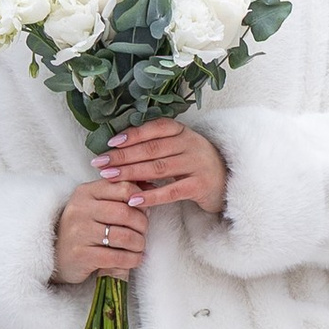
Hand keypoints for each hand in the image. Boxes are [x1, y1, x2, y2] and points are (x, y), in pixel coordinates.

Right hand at [54, 177, 147, 287]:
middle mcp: (80, 209)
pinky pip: (117, 257)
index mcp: (85, 192)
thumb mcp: (95, 204)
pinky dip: (132, 259)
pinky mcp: (81, 255)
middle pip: (126, 213)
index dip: (141, 200)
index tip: (144, 211)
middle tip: (144, 232)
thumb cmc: (83, 227)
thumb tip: (150, 186)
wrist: (56, 254)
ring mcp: (79, 232)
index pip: (123, 187)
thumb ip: (119, 193)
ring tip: (139, 247)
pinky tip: (135, 259)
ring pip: (124, 236)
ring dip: (139, 244)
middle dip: (142, 224)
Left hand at [102, 119, 226, 218]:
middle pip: (151, 149)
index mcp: (182, 132)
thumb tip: (118, 149)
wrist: (228, 182)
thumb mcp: (179, 148)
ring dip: (131, 173)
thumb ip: (156, 146)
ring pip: (158, 168)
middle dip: (123, 156)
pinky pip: (171, 191)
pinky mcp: (200, 186)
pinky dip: (150, 196)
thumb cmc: (194, 164)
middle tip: (100, 162)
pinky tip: (133, 200)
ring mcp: (196, 165)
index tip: (109, 144)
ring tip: (109, 177)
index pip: (154, 129)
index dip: (131, 135)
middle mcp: (190, 144)